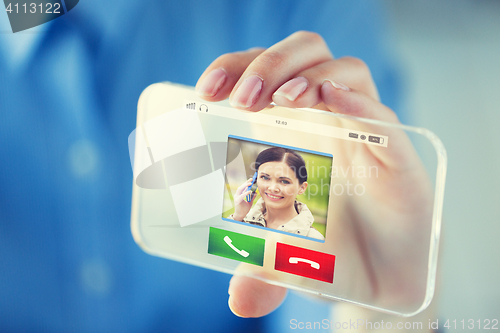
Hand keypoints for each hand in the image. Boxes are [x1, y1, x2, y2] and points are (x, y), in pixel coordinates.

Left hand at [196, 31, 434, 322]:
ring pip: (340, 70)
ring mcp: (362, 132)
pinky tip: (329, 100)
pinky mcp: (395, 152)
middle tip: (240, 99)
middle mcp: (326, 121)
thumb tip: (237, 301)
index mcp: (291, 130)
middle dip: (267, 65)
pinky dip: (354, 101)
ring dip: (304, 76)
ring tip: (280, 102)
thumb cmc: (331, 255)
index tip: (206, 90)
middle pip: (301, 56)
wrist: (384, 279)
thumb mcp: (285, 261)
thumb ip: (260, 275)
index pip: (262, 74)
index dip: (234, 68)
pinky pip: (379, 114)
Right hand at [231, 178, 255, 220]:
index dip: (246, 183)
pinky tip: (249, 191)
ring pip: (240, 189)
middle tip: (251, 180)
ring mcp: (236, 198)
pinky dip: (245, 193)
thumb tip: (255, 193)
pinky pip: (241, 196)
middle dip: (246, 183)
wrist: (241, 215)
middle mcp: (237, 195)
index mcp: (239, 195)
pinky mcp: (237, 201)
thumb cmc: (244, 209)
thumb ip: (252, 197)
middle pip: (241, 187)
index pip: (243, 187)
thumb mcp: (249, 202)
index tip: (251, 179)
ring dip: (245, 186)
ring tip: (250, 183)